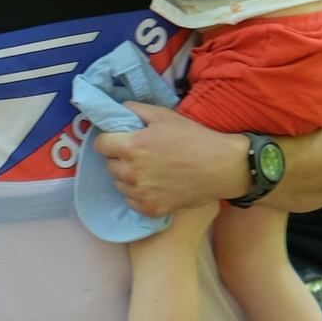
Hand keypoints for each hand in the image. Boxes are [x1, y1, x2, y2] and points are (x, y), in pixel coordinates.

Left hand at [94, 105, 244, 217]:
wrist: (222, 167)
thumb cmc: (194, 138)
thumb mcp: (164, 115)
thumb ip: (136, 110)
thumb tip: (116, 111)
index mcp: (133, 146)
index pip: (100, 145)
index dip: (108, 140)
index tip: (118, 139)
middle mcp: (132, 172)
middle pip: (109, 165)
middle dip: (119, 157)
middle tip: (138, 154)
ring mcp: (141, 194)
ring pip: (119, 184)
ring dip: (127, 177)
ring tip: (148, 170)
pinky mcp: (151, 209)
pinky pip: (131, 201)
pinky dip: (138, 194)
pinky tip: (154, 185)